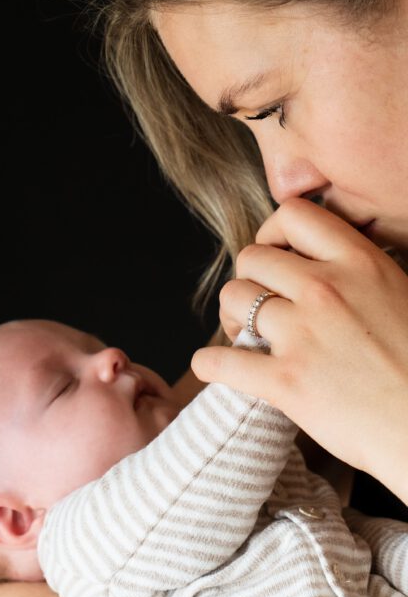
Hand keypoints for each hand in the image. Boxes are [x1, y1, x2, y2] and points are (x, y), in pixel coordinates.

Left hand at [191, 199, 407, 498]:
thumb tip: (325, 266)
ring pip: (232, 299)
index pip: (293, 214)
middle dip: (249, 280)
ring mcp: (303, 334)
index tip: (275, 257)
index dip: (273, 234)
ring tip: (248, 338)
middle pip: (251, 258)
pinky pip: (218, 360)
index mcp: (360, 263)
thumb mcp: (401, 295)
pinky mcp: (285, 381)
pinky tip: (214, 366)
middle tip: (259, 309)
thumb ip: (360, 275)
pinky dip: (209, 363)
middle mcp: (327, 290)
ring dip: (230, 316)